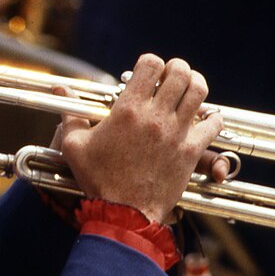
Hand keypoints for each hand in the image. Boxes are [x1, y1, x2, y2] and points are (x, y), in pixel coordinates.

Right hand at [55, 54, 223, 224]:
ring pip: (199, 90)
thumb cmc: (98, 180)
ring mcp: (176, 133)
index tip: (147, 72)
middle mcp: (155, 116)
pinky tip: (203, 119)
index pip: (151, 64)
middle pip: (180, 72)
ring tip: (188, 90)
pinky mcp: (191, 151)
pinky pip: (213, 124)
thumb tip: (61, 89)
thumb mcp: (75, 146)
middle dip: (177, 68)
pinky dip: (212, 117)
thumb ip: (70, 115)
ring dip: (195, 85)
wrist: (123, 213)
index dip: (151, 62)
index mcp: (128, 109)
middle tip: (171, 77)